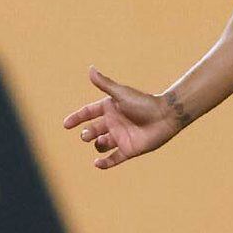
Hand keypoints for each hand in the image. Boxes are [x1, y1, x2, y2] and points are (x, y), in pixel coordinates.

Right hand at [63, 67, 187, 169]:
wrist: (166, 116)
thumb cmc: (144, 102)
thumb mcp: (121, 94)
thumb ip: (105, 84)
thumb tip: (90, 69)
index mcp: (110, 108)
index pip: (88, 113)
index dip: (77, 118)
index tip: (66, 124)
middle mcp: (114, 123)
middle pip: (93, 130)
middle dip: (87, 134)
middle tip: (86, 135)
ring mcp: (121, 137)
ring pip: (101, 144)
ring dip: (98, 144)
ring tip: (101, 141)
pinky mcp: (129, 149)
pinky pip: (113, 158)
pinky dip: (105, 163)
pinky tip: (97, 163)